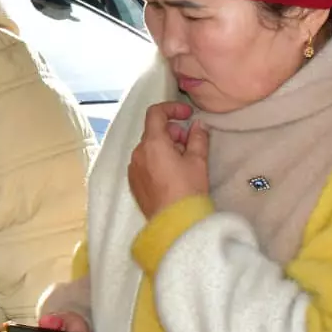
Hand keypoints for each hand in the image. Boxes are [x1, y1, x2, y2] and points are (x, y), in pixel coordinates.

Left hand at [128, 102, 209, 219]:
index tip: (186, 114)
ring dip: (165, 147)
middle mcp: (138, 153)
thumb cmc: (187, 191)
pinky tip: (172, 174)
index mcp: (152, 144)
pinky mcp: (134, 182)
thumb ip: (198, 138)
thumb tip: (198, 126)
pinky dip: (157, 160)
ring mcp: (134, 168)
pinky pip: (144, 163)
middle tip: (190, 144)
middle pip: (153, 132)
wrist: (175, 223)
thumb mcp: (198, 161)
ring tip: (184, 161)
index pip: (155, 113)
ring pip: (149, 148)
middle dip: (173, 132)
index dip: (172, 108)